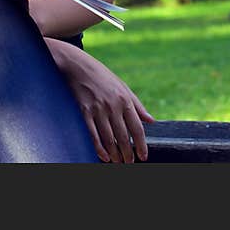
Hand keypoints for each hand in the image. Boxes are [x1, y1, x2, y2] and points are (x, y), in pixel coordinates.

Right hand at [46, 38, 155, 162]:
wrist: (78, 66)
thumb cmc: (102, 76)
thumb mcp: (123, 86)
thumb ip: (137, 105)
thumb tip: (151, 120)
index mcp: (124, 100)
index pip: (136, 128)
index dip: (141, 145)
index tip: (143, 156)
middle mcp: (113, 106)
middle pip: (123, 137)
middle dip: (128, 154)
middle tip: (130, 163)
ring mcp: (97, 110)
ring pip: (109, 139)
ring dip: (115, 154)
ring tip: (118, 162)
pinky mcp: (84, 112)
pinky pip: (93, 134)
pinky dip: (99, 148)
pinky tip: (104, 157)